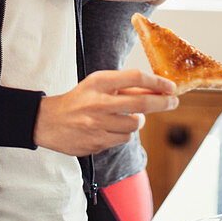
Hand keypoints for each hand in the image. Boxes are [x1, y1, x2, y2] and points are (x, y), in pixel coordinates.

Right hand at [33, 69, 177, 156]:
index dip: (157, 82)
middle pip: (141, 103)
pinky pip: (123, 139)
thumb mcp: (97, 86)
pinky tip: (111, 129)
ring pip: (135, 125)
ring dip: (137, 121)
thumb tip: (157, 90)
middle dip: (163, 102)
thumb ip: (124, 87)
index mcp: (98, 82)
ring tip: (127, 117)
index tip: (170, 86)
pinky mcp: (97, 142)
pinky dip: (122, 134)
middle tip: (173, 101)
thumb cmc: (78, 100)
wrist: (48, 121)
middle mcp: (98, 102)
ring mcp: (97, 124)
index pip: (135, 78)